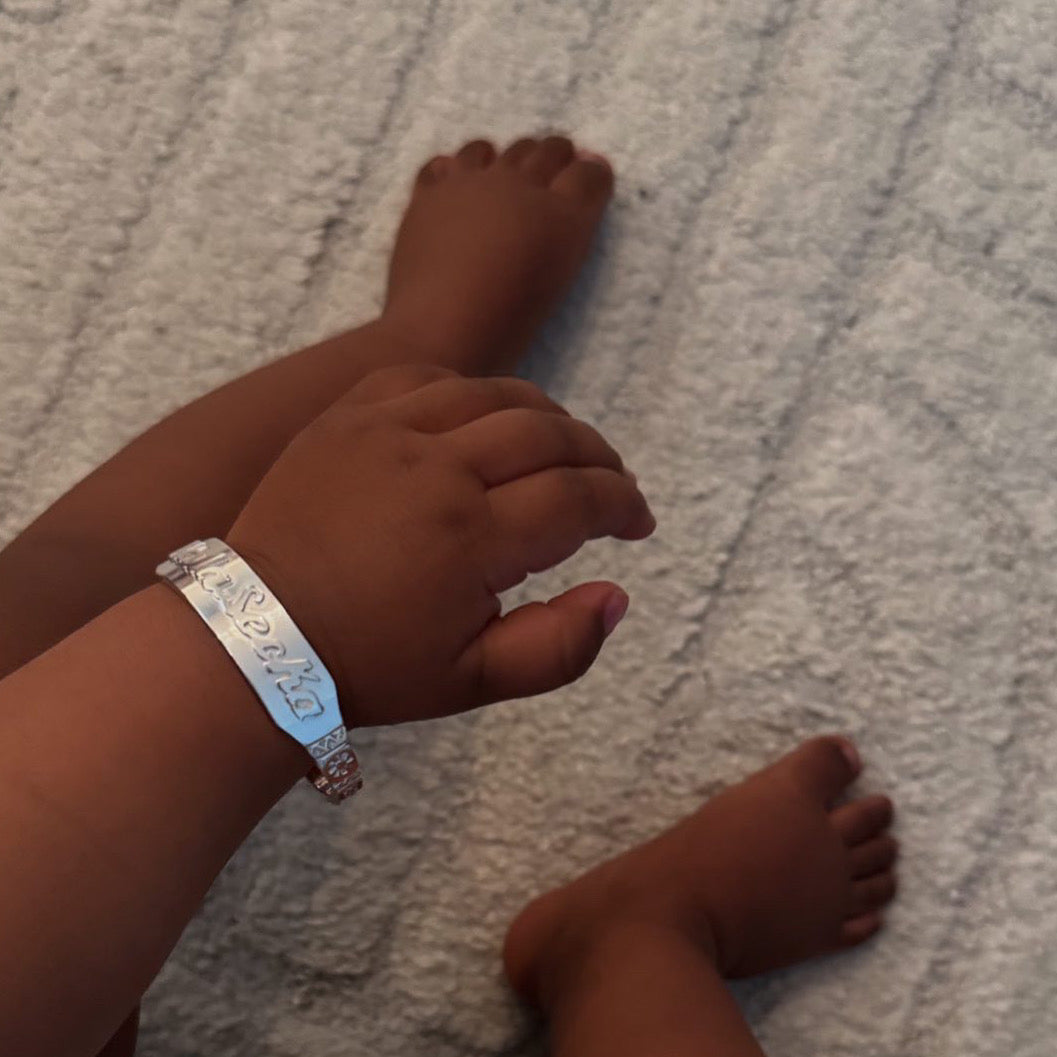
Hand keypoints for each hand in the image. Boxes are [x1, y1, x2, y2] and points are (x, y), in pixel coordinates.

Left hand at [226, 365, 653, 726]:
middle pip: (549, 434)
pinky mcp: (347, 417)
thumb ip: (560, 649)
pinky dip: (471, 391)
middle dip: (598, 457)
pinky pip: (427, 377)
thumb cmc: (371, 667)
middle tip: (611, 483)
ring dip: (546, 416)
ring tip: (561, 447)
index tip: (636, 522)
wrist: (258, 637)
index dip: (622, 505)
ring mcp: (386, 432)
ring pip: (495, 394)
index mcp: (472, 538)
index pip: (578, 498)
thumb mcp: (473, 683)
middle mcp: (436, 470)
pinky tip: (483, 418)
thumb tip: (617, 596)